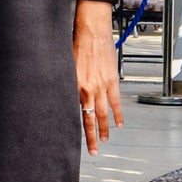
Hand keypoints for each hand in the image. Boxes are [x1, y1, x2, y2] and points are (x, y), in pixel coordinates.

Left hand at [73, 0, 122, 155]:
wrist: (91, 30)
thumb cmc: (76, 43)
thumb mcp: (65, 67)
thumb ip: (66, 84)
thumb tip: (63, 97)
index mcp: (74, 87)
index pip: (75, 114)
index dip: (77, 129)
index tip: (77, 141)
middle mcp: (87, 89)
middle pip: (90, 119)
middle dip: (92, 137)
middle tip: (93, 150)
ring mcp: (101, 86)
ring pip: (104, 113)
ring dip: (105, 128)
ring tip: (105, 140)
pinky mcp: (112, 80)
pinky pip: (116, 101)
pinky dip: (117, 114)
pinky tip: (118, 123)